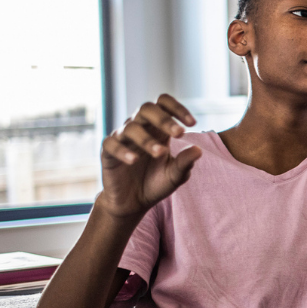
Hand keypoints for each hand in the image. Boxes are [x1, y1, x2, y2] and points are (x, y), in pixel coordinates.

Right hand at [97, 94, 202, 219]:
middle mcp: (140, 129)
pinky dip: (123, 151)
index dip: (177, 108)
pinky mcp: (108, 152)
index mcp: (158, 129)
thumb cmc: (156, 183)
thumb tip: (198, 150)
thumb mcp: (175, 175)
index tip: (193, 123)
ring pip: (131, 127)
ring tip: (161, 153)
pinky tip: (134, 160)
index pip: (164, 104)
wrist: (133, 203)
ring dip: (147, 139)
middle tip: (180, 134)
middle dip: (164, 119)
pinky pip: (112, 144)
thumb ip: (185, 163)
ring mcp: (122, 139)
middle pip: (146, 108)